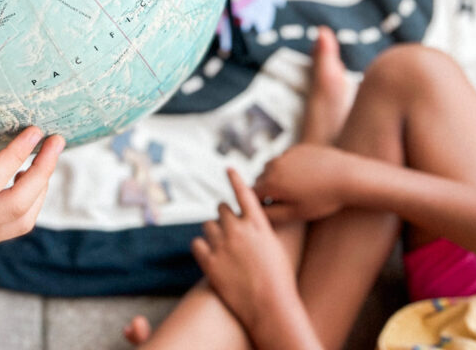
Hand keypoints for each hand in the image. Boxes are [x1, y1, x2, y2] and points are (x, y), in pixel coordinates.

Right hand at [0, 105, 64, 265]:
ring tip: (47, 155)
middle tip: (56, 141)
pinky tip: (31, 176)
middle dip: (43, 171)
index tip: (34, 131)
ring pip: (23, 219)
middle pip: (17, 205)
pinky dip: (32, 201)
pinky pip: (16, 225)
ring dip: (41, 187)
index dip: (15, 155)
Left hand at [193, 169, 302, 332]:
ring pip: (207, 225)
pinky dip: (202, 247)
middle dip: (223, 215)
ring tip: (223, 247)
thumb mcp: (275, 248)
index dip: (235, 179)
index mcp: (258, 224)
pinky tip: (209, 255)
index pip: (243, 193)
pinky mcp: (209, 261)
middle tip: (229, 229)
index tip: (228, 168)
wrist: (271, 308)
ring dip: (213, 232)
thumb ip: (260, 231)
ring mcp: (222, 245)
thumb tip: (250, 221)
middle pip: (221, 209)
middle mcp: (238, 230)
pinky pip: (196, 243)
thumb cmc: (279, 281)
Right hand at [254, 143, 356, 222]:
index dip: (259, 203)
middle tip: (286, 201)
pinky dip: (291, 167)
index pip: (252, 194)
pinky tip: (307, 177)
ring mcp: (286, 154)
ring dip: (278, 177)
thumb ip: (271, 215)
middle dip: (268, 189)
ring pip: (273, 167)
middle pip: (261, 179)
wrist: (349, 176)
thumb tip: (256, 212)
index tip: (270, 210)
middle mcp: (273, 165)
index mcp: (270, 183)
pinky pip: (287, 159)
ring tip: (298, 189)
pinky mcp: (298, 148)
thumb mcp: (296, 214)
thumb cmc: (324, 199)